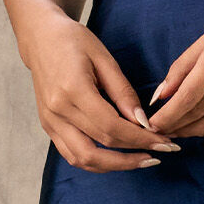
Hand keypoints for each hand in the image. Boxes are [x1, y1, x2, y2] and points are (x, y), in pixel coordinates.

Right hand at [21, 16, 179, 170]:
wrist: (40, 38)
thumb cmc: (73, 41)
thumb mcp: (104, 58)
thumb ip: (123, 92)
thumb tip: (142, 121)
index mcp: (72, 90)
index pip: (111, 127)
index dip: (140, 138)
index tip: (163, 141)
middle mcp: (57, 111)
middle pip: (99, 147)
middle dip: (132, 157)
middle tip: (159, 154)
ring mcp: (50, 122)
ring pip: (83, 159)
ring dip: (115, 165)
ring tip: (141, 160)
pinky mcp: (48, 126)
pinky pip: (72, 155)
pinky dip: (97, 161)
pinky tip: (118, 157)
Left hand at [146, 0, 203, 138]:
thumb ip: (182, 67)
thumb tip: (160, 96)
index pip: (188, 95)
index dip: (168, 115)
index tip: (152, 124)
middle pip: (200, 111)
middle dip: (176, 125)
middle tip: (160, 131)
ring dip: (194, 131)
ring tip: (178, 132)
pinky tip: (203, 129)